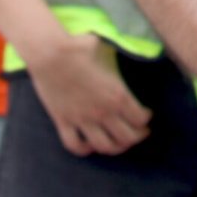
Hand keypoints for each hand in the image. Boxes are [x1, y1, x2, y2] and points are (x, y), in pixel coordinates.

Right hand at [23, 32, 152, 155]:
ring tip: (119, 142)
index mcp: (117, 95)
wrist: (50, 53)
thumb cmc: (82, 47)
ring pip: (104, 146)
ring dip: (115, 147)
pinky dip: (84, 149)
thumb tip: (134, 47)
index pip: (140, 118)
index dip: (146, 118)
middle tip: (140, 131)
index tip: (146, 115)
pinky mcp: (63, 121)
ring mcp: (82, 119)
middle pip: (127, 138)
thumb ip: (124, 53)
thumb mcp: (111, 50)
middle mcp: (102, 112)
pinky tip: (90, 143)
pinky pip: (74, 145)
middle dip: (137, 136)